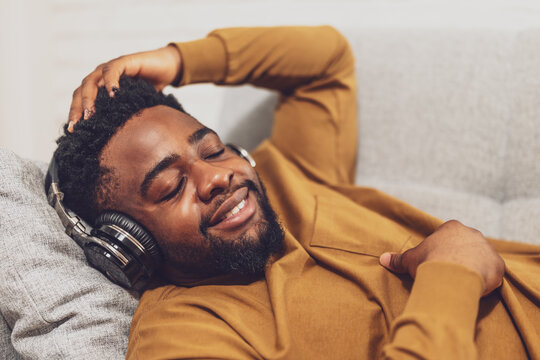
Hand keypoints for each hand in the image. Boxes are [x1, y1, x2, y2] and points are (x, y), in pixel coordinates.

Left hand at [68, 45, 181, 131]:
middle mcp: (100, 78)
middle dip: (77, 109)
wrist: (168, 69)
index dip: (75, 116)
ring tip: (91, 113)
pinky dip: (110, 81)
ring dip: (89, 98)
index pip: (80, 102)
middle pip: (80, 92)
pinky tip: (113, 93)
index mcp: (99, 89)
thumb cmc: (151, 90)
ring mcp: (110, 69)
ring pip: (91, 81)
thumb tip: (120, 145)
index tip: (73, 132)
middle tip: (78, 126)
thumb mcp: (135, 108)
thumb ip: (124, 119)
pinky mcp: (123, 61)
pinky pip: (112, 70)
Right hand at [379, 220, 504, 295]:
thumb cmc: (430, 262)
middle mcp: (472, 233)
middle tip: (450, 274)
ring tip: (462, 283)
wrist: (452, 274)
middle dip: (460, 258)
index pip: (449, 238)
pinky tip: (476, 288)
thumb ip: (399, 259)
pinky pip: (494, 272)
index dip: (443, 251)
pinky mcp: (498, 265)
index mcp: (452, 228)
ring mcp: (487, 248)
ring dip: (475, 268)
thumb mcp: (411, 259)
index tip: (438, 263)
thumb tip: (382, 259)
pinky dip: (487, 280)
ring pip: (482, 258)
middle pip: (467, 246)